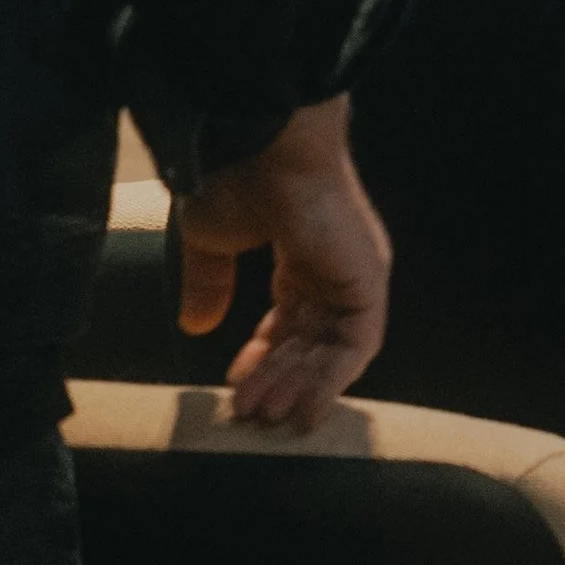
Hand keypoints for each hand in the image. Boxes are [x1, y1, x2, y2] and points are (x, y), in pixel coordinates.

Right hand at [172, 95, 390, 429]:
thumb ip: (208, 284)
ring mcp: (352, 274)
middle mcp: (331, 266)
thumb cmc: (236, 177)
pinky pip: (357, 347)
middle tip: (249, 414)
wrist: (264, 146)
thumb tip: (196, 325)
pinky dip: (329, 380)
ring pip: (332, 349)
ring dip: (300, 387)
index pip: (289, 317)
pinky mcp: (367, 283)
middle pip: (309, 339)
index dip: (264, 355)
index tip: (236, 384)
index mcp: (301, 250)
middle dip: (278, 379)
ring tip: (266, 418)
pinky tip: (302, 407)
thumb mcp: (210, 241)